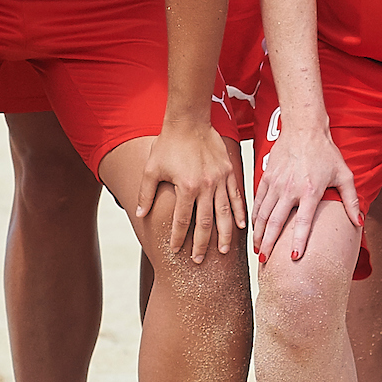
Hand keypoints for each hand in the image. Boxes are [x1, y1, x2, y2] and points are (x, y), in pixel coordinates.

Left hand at [135, 117, 244, 263]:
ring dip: (224, 235)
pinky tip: (241, 227)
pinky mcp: (229, 172)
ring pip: (224, 213)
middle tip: (199, 260)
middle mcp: (206, 186)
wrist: (189, 121)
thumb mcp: (151, 169)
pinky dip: (239, 212)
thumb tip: (140, 215)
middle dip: (202, 244)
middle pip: (205, 223)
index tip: (176, 251)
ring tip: (223, 251)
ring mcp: (220, 179)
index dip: (179, 238)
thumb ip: (146, 193)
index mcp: (186, 187)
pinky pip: (236, 197)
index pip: (182, 220)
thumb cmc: (168, 144)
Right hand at [251, 109, 356, 263]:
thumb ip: (351, 200)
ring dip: (259, 233)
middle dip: (269, 243)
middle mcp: (290, 189)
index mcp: (310, 191)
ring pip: (263, 213)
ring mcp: (276, 183)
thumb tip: (359, 221)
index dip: (298, 241)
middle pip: (276, 222)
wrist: (304, 129)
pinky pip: (258, 201)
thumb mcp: (344, 174)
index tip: (294, 258)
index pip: (303, 222)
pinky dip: (255, 216)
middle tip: (265, 260)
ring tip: (257, 250)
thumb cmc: (325, 152)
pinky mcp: (266, 177)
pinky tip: (255, 228)